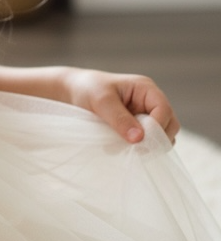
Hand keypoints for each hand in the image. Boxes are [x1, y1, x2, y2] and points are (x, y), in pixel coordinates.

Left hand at [62, 67, 180, 144]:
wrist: (72, 92)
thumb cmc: (87, 90)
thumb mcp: (102, 102)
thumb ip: (120, 119)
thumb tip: (140, 138)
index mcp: (145, 89)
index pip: (164, 110)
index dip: (157, 127)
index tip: (140, 141)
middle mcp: (149, 102)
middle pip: (169, 125)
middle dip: (156, 139)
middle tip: (135, 150)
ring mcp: (145, 116)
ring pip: (160, 136)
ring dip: (147, 146)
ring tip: (124, 149)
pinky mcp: (137, 128)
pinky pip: (147, 142)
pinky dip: (138, 148)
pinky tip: (119, 148)